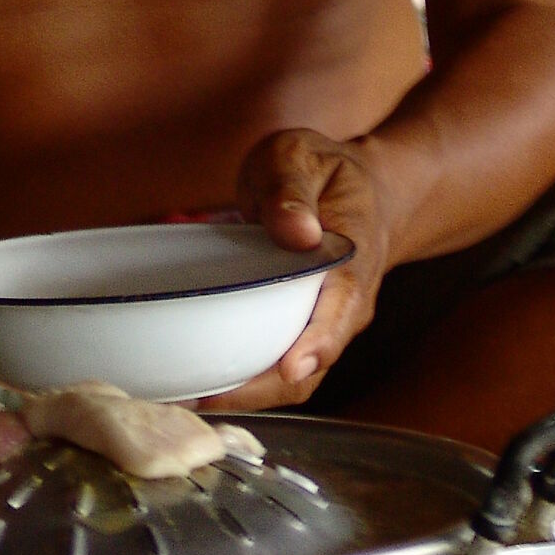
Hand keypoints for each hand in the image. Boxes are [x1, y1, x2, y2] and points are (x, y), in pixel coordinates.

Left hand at [208, 127, 396, 408]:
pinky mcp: (303, 333)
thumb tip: (296, 231)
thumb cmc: (324, 173)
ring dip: (247, 395)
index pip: (343, 307)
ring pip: (294, 379)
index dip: (318, 342)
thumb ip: (291, 189)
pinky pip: (277, 370)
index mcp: (352, 256)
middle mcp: (346, 304)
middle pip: (313, 362)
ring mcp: (327, 325)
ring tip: (188, 398)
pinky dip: (243, 384)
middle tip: (203, 395)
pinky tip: (198, 385)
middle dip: (263, 388)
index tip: (291, 367)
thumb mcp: (301, 156)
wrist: (366, 193)